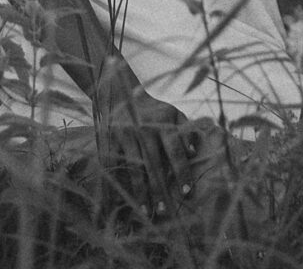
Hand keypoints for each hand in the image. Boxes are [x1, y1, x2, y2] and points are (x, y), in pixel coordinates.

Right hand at [94, 59, 195, 216]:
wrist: (121, 92)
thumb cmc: (154, 110)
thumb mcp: (173, 113)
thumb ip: (185, 130)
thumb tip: (193, 152)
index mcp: (162, 122)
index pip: (175, 150)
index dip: (182, 172)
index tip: (187, 192)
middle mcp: (144, 128)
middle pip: (154, 163)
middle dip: (160, 188)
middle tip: (164, 210)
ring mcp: (125, 134)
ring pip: (134, 167)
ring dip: (140, 190)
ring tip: (146, 210)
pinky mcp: (109, 139)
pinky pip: (112, 165)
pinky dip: (114, 184)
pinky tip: (117, 201)